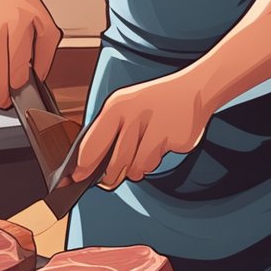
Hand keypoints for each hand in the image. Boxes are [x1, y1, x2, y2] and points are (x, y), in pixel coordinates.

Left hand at [69, 71, 213, 189]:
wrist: (193, 92)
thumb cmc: (154, 103)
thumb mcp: (125, 108)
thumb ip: (107, 132)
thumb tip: (88, 164)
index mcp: (117, 105)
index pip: (93, 142)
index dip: (84, 164)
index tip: (77, 176)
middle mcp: (135, 114)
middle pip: (115, 162)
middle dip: (110, 175)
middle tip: (109, 178)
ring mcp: (157, 127)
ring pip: (136, 167)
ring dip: (135, 169)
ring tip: (141, 153)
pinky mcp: (175, 139)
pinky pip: (155, 163)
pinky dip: (154, 161)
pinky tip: (158, 146)